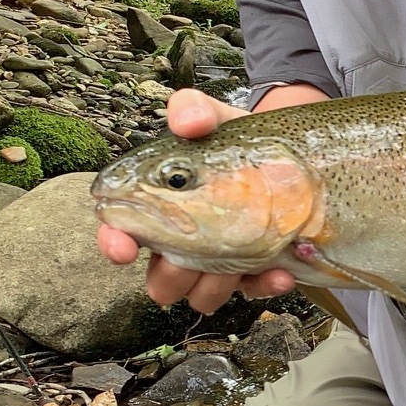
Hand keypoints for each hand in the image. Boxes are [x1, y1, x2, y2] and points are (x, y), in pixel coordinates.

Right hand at [95, 87, 298, 313]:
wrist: (291, 153)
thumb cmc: (236, 139)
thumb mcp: (215, 117)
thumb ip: (193, 110)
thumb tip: (187, 120)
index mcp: (159, 206)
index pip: (121, 233)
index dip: (115, 243)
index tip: (122, 247)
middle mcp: (183, 242)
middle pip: (160, 280)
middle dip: (172, 274)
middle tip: (192, 253)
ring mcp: (218, 261)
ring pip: (201, 295)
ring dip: (218, 283)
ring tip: (243, 256)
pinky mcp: (255, 270)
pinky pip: (254, 291)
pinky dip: (266, 284)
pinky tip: (280, 269)